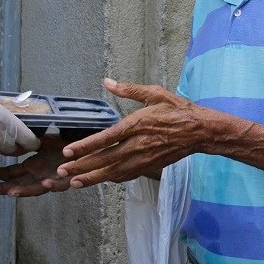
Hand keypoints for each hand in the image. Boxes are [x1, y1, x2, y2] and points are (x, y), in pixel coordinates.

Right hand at [0, 135, 71, 196]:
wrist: (86, 145)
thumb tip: (11, 136)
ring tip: (11, 192)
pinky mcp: (69, 180)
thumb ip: (28, 140)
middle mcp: (40, 176)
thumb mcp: (44, 139)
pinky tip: (46, 183)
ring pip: (36, 189)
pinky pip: (61, 184)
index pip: (9, 173)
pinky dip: (53, 185)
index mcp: (32, 167)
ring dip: (24, 191)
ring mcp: (53, 180)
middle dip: (1, 188)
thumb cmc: (65, 143)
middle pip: (17, 185)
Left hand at [57, 78, 204, 187]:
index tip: (68, 152)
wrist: (200, 130)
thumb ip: (129, 90)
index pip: (106, 138)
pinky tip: (99, 180)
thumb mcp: (154, 93)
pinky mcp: (149, 166)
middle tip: (62, 171)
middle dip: (82, 166)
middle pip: (105, 159)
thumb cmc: (178, 109)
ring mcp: (144, 158)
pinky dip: (111, 179)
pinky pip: (126, 175)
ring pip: (113, 171)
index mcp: (137, 124)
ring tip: (74, 182)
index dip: (86, 147)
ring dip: (92, 178)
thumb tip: (107, 81)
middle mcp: (138, 144)